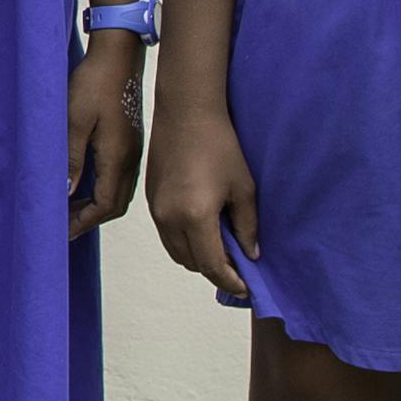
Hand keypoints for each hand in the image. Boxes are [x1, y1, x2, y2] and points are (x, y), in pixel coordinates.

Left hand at [67, 35, 145, 237]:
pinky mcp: (129, 142)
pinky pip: (118, 178)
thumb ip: (71, 158)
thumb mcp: (74, 120)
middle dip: (90, 219)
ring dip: (96, 206)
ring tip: (71, 212)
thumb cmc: (94, 83)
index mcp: (117, 156)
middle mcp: (129, 159)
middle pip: (115, 205)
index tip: (63, 232)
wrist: (118, 56)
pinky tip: (84, 187)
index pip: (105, 205)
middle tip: (64, 227)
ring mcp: (132, 151)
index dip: (84, 222)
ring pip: (118, 192)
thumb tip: (67, 193)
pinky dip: (101, 191)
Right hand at [146, 96, 259, 297]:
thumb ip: (247, 226)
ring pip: (176, 253)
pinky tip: (203, 230)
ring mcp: (156, 211)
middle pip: (192, 264)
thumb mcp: (243, 188)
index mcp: (195, 217)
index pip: (212, 265)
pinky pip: (167, 236)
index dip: (231, 281)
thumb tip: (250, 254)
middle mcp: (170, 219)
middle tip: (238, 266)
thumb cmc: (220, 146)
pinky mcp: (149, 201)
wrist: (185, 114)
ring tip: (221, 249)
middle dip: (215, 270)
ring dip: (198, 259)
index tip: (246, 287)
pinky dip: (185, 243)